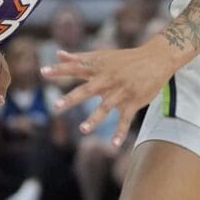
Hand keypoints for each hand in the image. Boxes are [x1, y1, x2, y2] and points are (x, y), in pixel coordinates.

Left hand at [41, 37, 174, 147]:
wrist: (156, 58)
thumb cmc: (125, 58)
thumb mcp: (102, 56)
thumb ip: (79, 58)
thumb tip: (58, 54)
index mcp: (97, 68)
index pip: (75, 68)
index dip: (59, 70)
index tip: (43, 72)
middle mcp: (107, 79)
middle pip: (86, 90)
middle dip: (71, 98)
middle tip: (56, 107)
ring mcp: (120, 92)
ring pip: (105, 107)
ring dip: (94, 119)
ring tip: (82, 130)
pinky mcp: (133, 102)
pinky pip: (125, 119)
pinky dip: (120, 132)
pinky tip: (114, 144)